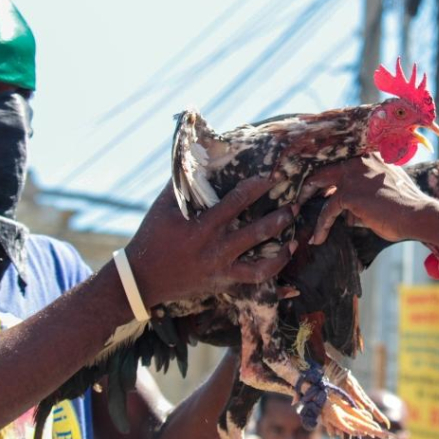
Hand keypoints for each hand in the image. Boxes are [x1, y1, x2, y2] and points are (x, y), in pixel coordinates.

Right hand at [125, 178, 296, 307]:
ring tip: (295, 238)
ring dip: (281, 250)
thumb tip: (198, 154)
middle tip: (294, 205)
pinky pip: (254, 280)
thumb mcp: (165, 205)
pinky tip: (282, 259)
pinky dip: (271, 271)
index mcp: (203, 226)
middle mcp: (216, 249)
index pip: (237, 201)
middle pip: (257, 232)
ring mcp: (221, 270)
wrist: (143, 278)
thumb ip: (183, 182)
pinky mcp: (223, 283)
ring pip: (261, 264)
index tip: (274, 175)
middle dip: (279, 218)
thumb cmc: (154, 236)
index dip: (258, 186)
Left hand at [305, 155, 429, 245]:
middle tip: (299, 194)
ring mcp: (353, 175)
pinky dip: (321, 225)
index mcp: (369, 156)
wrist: (417, 215)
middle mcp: (359, 160)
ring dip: (306, 200)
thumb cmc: (404, 209)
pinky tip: (318, 238)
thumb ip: (362, 199)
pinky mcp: (349, 193)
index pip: (339, 160)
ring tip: (298, 215)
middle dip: (309, 179)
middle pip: (324, 165)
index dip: (325, 172)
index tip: (315, 185)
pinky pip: (326, 209)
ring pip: (319, 183)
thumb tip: (345, 215)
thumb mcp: (382, 195)